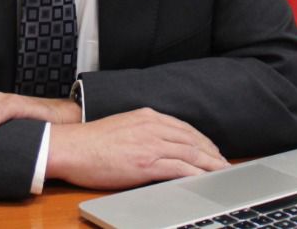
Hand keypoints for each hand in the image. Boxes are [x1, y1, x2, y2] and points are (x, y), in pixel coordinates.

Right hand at [47, 108, 228, 188]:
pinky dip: (196, 174)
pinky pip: (179, 168)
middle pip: (192, 140)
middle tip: (224, 164)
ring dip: (210, 164)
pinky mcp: (146, 163)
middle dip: (211, 153)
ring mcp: (150, 145)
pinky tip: (204, 180)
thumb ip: (143, 131)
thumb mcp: (123, 126)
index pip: (184, 128)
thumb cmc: (91, 142)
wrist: (71, 147)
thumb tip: (157, 144)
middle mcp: (152, 127)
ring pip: (191, 153)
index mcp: (147, 116)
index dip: (202, 140)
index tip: (212, 150)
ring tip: (222, 173)